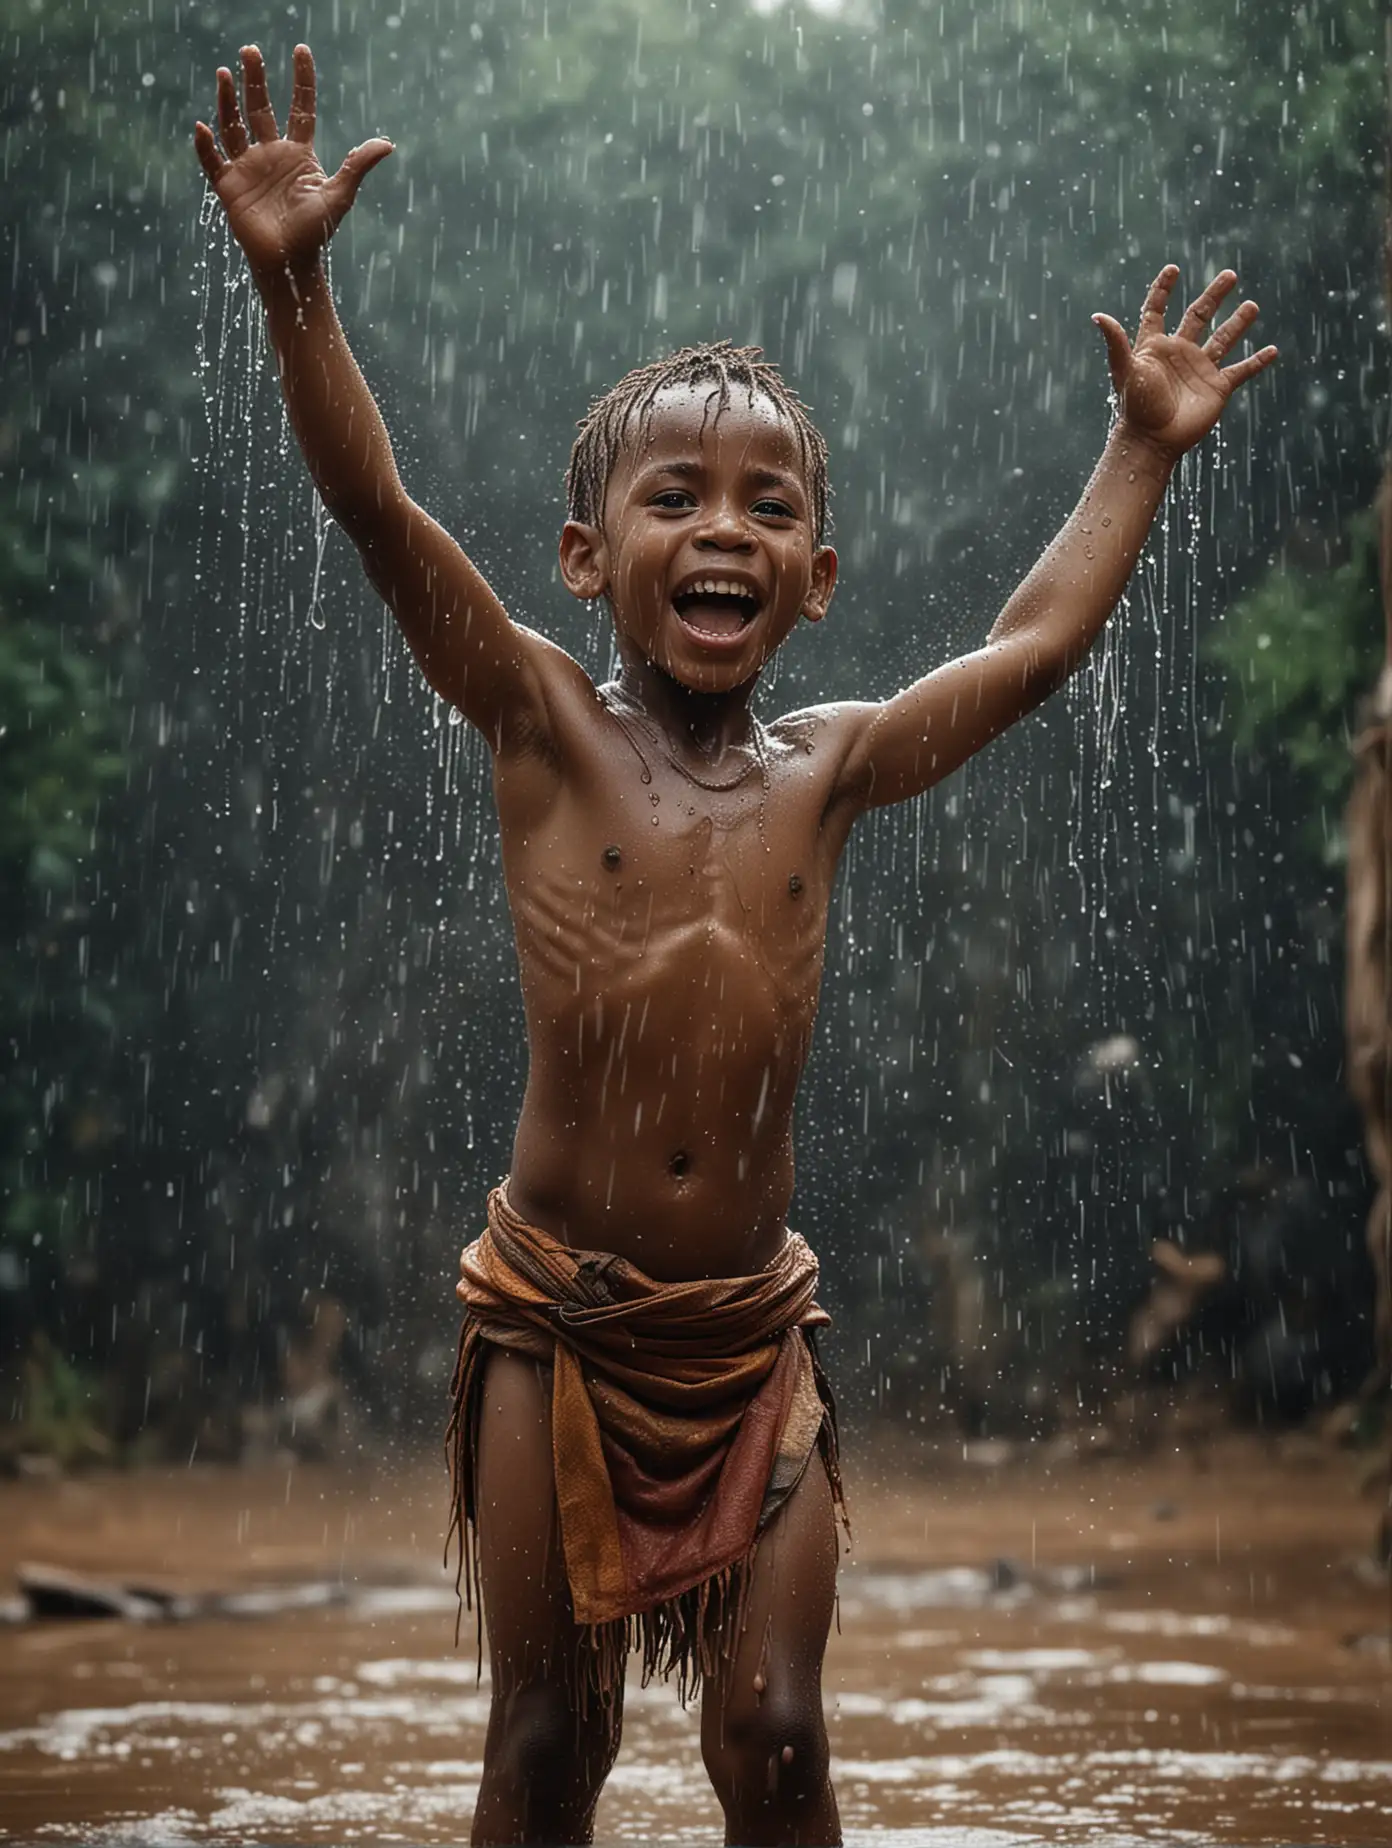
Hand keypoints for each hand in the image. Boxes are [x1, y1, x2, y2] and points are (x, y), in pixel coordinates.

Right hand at [194, 44, 391, 277]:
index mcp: (299, 153)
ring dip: (228, 101)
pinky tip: (203, 127)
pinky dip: (206, 146)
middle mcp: (271, 154)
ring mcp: (248, 168)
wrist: (291, 263)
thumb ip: (357, 166)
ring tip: (225, 73)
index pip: (300, 108)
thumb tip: (388, 143)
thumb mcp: (340, 195)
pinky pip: (213, 161)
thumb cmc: (316, 232)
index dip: (301, 80)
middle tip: (250, 51)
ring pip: (234, 126)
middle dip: (256, 79)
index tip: (300, 50)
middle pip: (261, 107)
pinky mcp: (229, 186)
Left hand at [1093, 266, 1276, 461]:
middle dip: (1214, 295)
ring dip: (1238, 323)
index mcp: (1155, 346)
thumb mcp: (1125, 370)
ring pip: (1223, 338)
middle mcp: (1179, 354)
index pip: (1156, 310)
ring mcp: (1200, 369)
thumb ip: (1116, 342)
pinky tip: (1273, 350)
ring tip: (1252, 306)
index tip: (1173, 270)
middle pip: (1199, 316)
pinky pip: (1242, 371)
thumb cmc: (1136, 407)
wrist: (1153, 441)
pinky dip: (1257, 362)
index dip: (1162, 290)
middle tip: (1230, 275)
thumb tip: (1098, 316)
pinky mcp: (1217, 388)